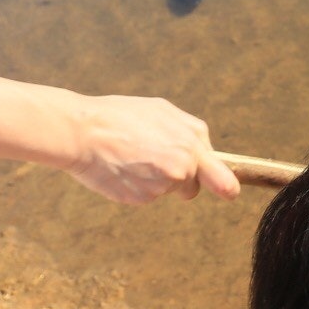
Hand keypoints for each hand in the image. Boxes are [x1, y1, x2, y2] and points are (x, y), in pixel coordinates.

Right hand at [62, 94, 239, 204]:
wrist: (81, 130)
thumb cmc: (118, 117)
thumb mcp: (160, 111)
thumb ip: (188, 133)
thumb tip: (207, 153)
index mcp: (193, 139)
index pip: (222, 173)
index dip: (221, 182)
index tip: (227, 191)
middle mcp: (186, 163)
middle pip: (194, 186)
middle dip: (185, 183)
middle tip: (161, 170)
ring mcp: (166, 183)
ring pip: (169, 191)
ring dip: (155, 182)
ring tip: (131, 159)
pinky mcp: (146, 197)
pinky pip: (148, 197)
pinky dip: (137, 187)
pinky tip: (121, 169)